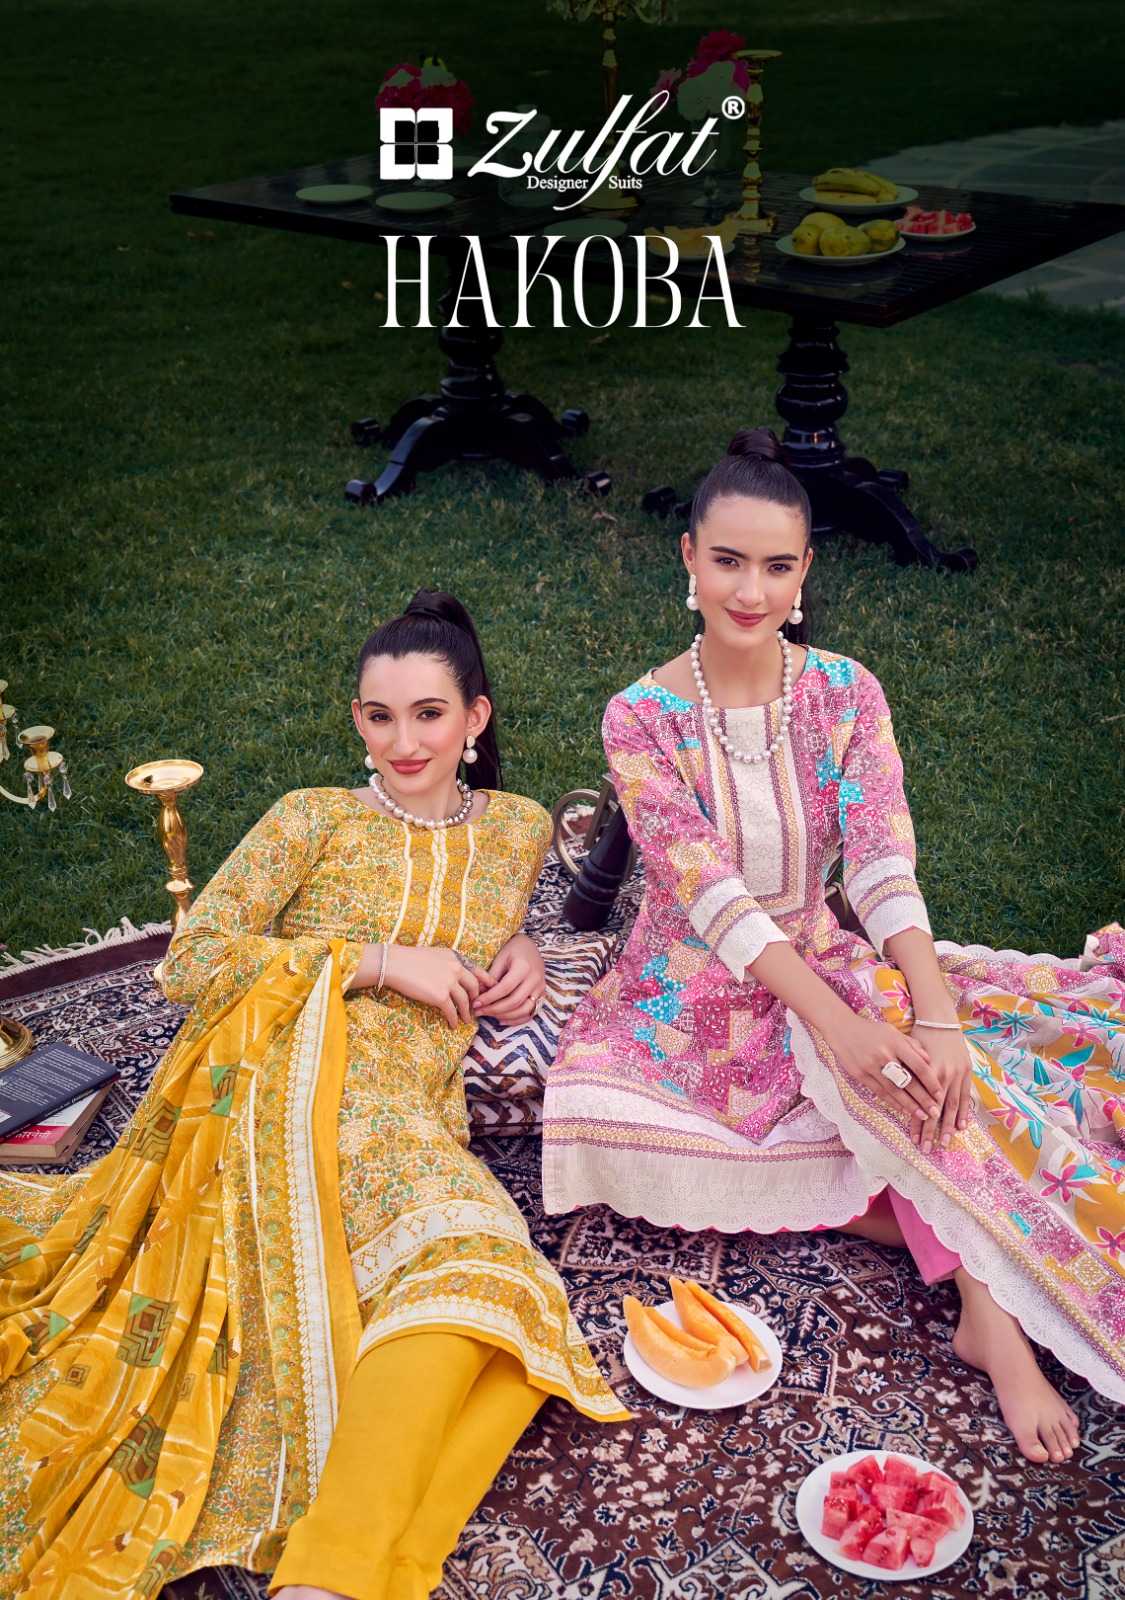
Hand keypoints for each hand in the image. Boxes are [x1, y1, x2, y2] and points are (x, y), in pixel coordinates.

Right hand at [383, 945, 494, 1027]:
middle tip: (476, 1007)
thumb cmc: (409, 959)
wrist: (394, 964)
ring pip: (465, 1002)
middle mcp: (456, 969)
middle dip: (476, 999)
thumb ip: (448, 963)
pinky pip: (452, 1011)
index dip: (486, 982)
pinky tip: (454, 1025)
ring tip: (467, 1020)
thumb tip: (456, 976)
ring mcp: (449, 982)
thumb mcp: (434, 954)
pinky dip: (454, 1019)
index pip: (477, 971)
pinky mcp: (440, 996)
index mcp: (455, 958)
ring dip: (466, 1013)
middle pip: (474, 987)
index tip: (491, 991)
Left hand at [472, 933, 544, 1025]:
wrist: (530, 946)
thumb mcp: (500, 958)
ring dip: (504, 1016)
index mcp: (524, 967)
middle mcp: (535, 979)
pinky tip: (501, 1019)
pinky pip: (530, 1012)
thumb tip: (479, 995)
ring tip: (488, 1015)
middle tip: (478, 1011)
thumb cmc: (513, 950)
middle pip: (515, 1001)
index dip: (489, 998)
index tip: (476, 1003)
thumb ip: (491, 977)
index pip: (505, 988)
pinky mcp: (542, 994)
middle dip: (494, 1009)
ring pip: (524, 1010)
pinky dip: (516, 1019)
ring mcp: (540, 988)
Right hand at [831, 1015, 942, 1126]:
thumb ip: (912, 1045)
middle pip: (909, 1082)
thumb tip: (930, 1061)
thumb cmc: (872, 1030)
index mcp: (896, 1043)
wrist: (842, 1029)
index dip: (931, 1082)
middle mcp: (885, 1055)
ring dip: (910, 1106)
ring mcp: (871, 1066)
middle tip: (935, 1112)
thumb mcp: (893, 1032)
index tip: (941, 1094)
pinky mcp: (860, 1075)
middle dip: (924, 1099)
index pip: (919, 1066)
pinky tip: (903, 1110)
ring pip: (894, 1091)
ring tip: (922, 1116)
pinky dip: (893, 1102)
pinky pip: (880, 1092)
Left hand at [908, 1027, 974, 1152]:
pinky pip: (965, 1096)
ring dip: (949, 1127)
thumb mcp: (908, 1054)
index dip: (916, 1122)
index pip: (920, 1103)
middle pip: (936, 1109)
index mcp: (926, 1071)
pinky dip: (963, 1112)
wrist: (940, 1019)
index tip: (912, 1139)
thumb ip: (906, 1075)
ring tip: (945, 1143)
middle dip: (931, 1130)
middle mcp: (943, 1074)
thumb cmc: (919, 1036)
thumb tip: (897, 1096)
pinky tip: (962, 1127)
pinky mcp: (966, 1072)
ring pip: (952, 1105)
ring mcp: (957, 1074)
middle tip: (926, 1149)